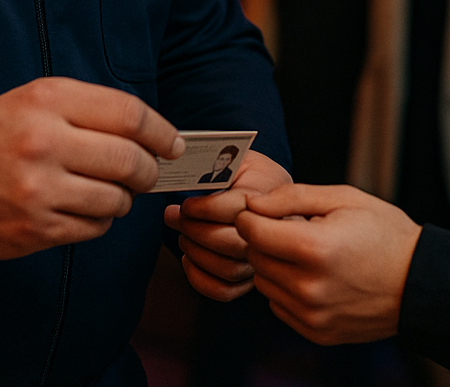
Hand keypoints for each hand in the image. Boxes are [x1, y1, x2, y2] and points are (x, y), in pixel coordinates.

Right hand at [0, 77, 182, 259]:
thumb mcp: (33, 100)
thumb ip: (88, 107)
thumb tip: (151, 132)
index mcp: (47, 101)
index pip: (128, 115)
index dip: (160, 131)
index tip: (172, 143)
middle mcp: (43, 142)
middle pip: (129, 160)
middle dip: (147, 170)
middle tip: (145, 173)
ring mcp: (40, 190)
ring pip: (116, 199)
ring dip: (122, 198)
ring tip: (105, 190)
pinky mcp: (37, 228)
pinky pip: (94, 227)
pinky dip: (98, 220)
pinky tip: (81, 207)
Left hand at [162, 151, 290, 300]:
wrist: (271, 191)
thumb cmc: (250, 172)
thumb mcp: (239, 158)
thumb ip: (218, 167)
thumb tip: (184, 179)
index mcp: (271, 197)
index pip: (236, 210)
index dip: (204, 209)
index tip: (186, 204)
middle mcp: (273, 233)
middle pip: (232, 244)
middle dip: (195, 231)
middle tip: (176, 216)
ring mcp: (263, 259)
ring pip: (228, 269)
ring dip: (195, 253)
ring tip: (182, 234)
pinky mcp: (250, 279)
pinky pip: (224, 291)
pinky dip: (199, 278)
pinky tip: (188, 258)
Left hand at [235, 184, 420, 344]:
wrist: (420, 282)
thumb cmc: (384, 234)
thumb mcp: (343, 198)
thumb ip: (291, 197)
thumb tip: (252, 205)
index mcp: (315, 249)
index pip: (252, 232)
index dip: (250, 216)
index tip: (260, 211)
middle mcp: (309, 287)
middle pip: (255, 258)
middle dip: (264, 239)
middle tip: (292, 229)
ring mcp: (312, 315)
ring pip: (264, 283)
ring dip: (274, 265)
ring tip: (306, 254)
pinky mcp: (317, 332)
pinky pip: (279, 306)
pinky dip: (287, 289)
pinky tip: (313, 276)